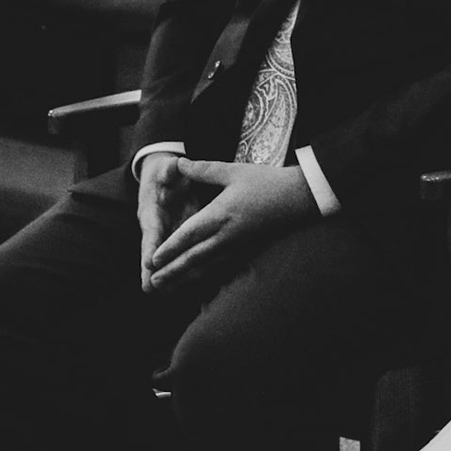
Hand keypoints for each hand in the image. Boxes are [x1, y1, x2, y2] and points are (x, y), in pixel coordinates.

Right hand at [137, 152, 198, 292]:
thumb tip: (173, 165)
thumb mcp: (168, 167)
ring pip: (163, 258)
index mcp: (152, 211)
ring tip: (161, 294)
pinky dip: (177, 270)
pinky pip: (175, 256)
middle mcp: (155, 226)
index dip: (151, 246)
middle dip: (150, 270)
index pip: (152, 231)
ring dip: (163, 275)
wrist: (166, 175)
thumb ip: (170, 169)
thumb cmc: (166, 171)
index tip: (149, 262)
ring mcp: (163, 234)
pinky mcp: (173, 238)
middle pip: (152, 251)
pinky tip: (181, 286)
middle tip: (149, 288)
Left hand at [146, 158, 319, 291]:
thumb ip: (203, 170)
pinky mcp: (244, 250)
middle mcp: (226, 235)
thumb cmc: (266, 182)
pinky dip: (204, 277)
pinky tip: (194, 283)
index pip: (190, 235)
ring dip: (185, 279)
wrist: (299, 198)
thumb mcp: (233, 171)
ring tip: (167, 288)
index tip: (153, 259)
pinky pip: (220, 267)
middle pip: (194, 258)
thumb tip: (179, 163)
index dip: (170, 249)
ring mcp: (236, 245)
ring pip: (206, 267)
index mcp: (220, 214)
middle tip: (152, 283)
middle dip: (172, 272)